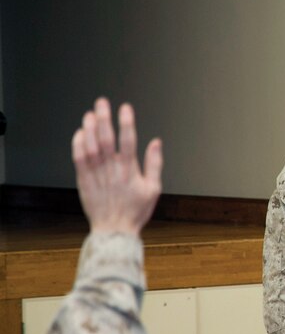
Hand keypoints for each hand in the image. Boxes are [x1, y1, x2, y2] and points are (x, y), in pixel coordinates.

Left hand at [71, 98, 162, 234]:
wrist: (115, 230)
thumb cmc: (136, 211)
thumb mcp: (154, 189)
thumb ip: (155, 164)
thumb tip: (156, 143)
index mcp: (130, 171)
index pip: (128, 141)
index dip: (126, 122)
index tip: (125, 108)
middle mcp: (112, 170)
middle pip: (106, 139)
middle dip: (104, 118)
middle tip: (102, 103)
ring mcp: (96, 175)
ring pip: (90, 146)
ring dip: (90, 128)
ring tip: (90, 114)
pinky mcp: (84, 180)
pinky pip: (78, 158)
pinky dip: (78, 144)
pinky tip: (80, 133)